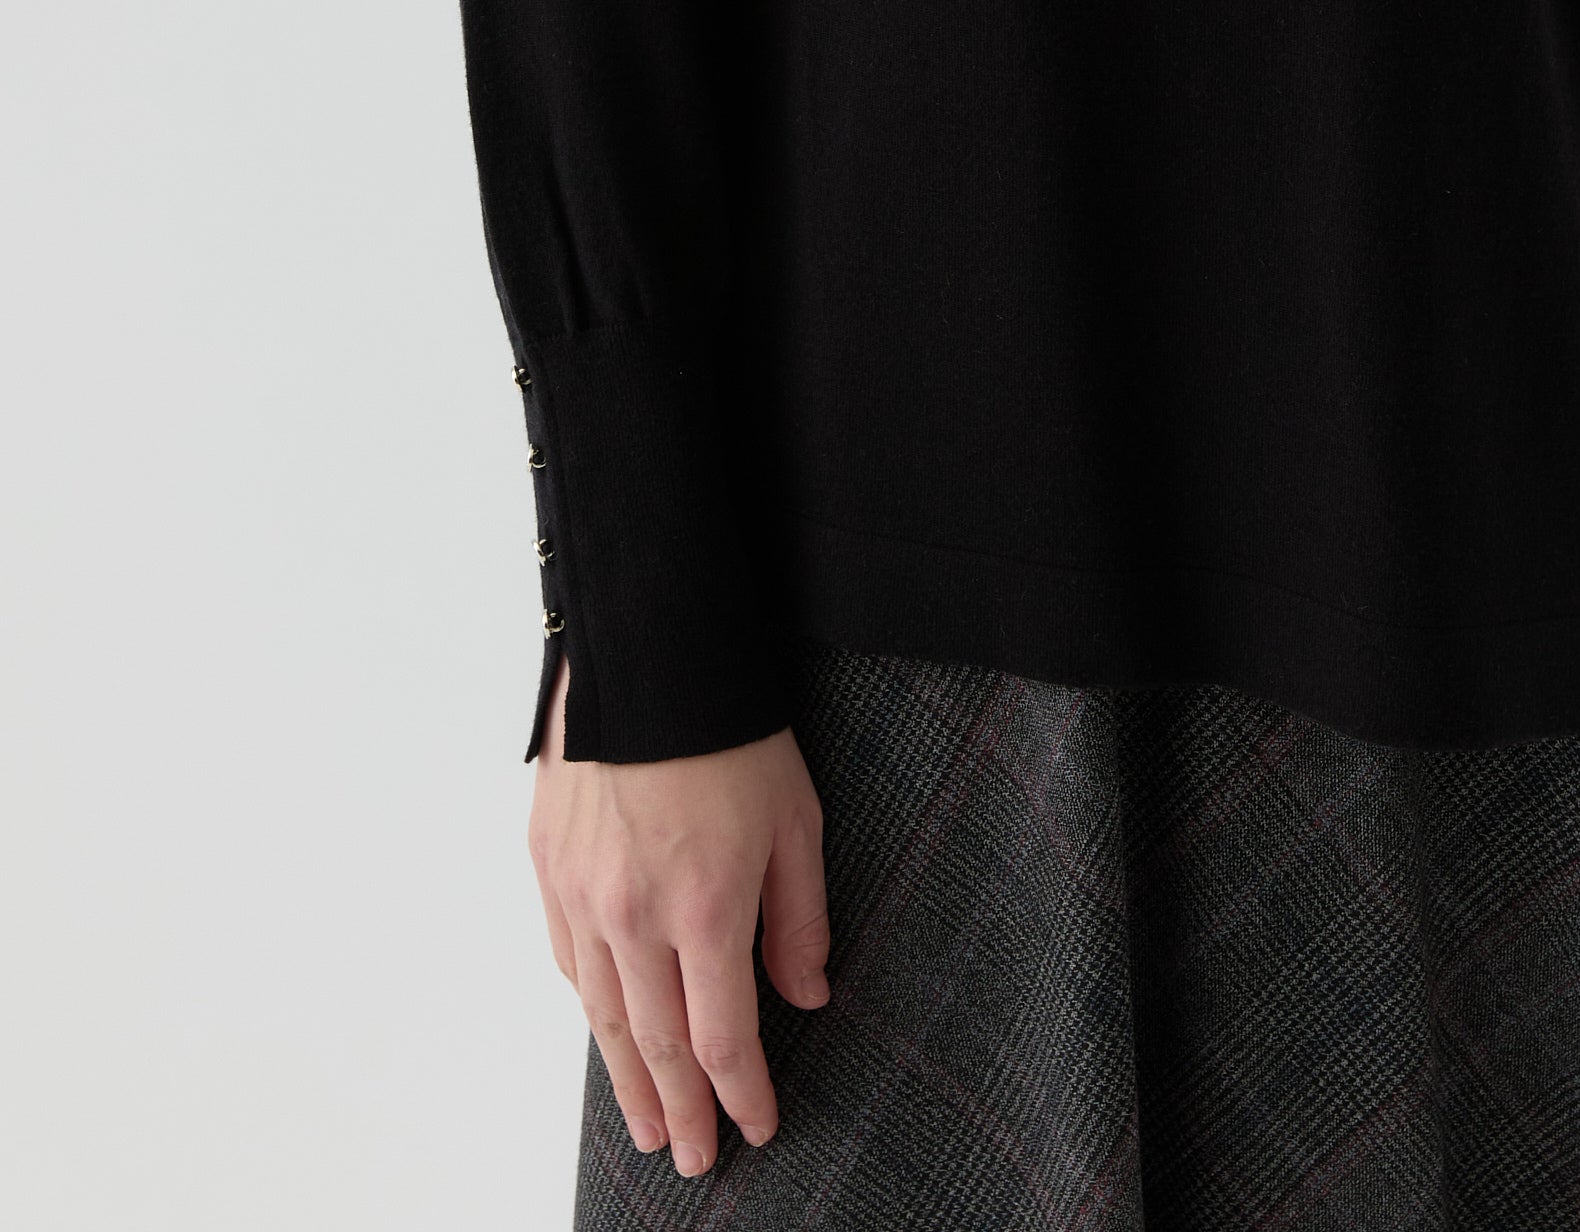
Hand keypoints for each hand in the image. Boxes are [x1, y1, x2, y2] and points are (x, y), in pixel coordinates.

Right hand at [529, 657, 832, 1176]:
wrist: (648, 648)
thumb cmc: (732, 727)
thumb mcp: (796, 818)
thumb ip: (800, 917)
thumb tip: (806, 994)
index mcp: (704, 908)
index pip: (723, 1037)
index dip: (742, 1091)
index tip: (757, 1126)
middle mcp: (634, 916)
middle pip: (659, 1043)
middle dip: (683, 1109)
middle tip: (695, 1157)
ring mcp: (582, 894)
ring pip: (606, 1015)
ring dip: (628, 1080)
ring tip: (649, 1125)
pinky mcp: (547, 865)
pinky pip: (568, 960)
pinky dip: (591, 1008)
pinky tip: (608, 1032)